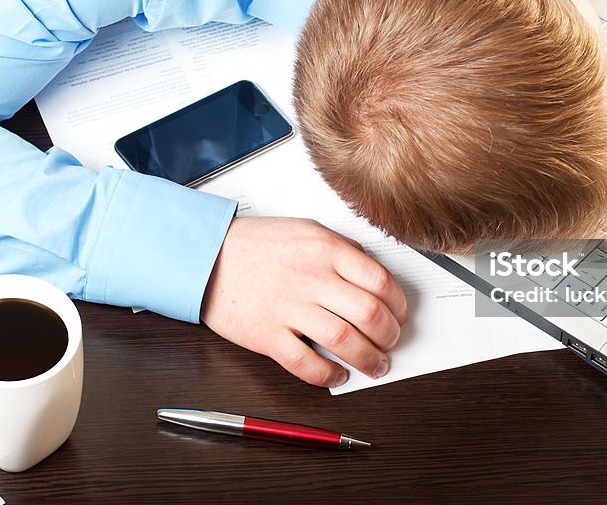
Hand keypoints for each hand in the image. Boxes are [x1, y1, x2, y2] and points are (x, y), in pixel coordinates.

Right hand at [200, 217, 407, 386]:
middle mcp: (312, 278)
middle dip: (390, 336)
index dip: (399, 304)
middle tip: (391, 343)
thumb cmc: (258, 244)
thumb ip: (343, 250)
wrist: (206, 254)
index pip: (381, 281)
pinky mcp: (267, 335)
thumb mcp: (307, 230)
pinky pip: (307, 364)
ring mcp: (289, 308)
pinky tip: (338, 375)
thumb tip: (375, 277)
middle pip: (370, 314)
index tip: (400, 315)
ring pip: (346, 342)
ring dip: (369, 360)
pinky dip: (329, 376)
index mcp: (326, 249)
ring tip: (376, 366)